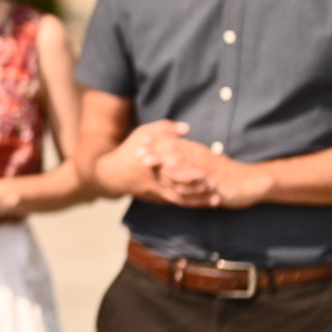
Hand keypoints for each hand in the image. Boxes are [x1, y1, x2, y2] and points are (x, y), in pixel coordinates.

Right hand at [97, 120, 214, 204]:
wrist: (114, 174)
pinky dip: (194, 203)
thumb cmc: (130, 150)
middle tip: (215, 185)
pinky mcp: (160, 198)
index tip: (206, 173)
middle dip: (198, 189)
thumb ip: (165, 129)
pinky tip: (207, 202)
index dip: (190, 174)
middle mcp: (156, 180)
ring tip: (217, 200)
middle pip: (179, 188)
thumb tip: (187, 128)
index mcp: (153, 163)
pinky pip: (179, 202)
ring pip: (181, 199)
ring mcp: (158, 191)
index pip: (172, 171)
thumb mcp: (144, 133)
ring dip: (199, 200)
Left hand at [144, 137, 272, 208]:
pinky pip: (195, 175)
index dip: (158, 142)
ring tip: (145, 161)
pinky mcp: (213, 179)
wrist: (253, 182)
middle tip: (136, 149)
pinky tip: (170, 171)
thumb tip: (173, 163)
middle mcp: (201, 157)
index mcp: (199, 153)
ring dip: (162, 160)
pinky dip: (181, 172)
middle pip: (174, 150)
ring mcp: (206, 168)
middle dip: (154, 150)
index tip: (140, 139)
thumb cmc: (227, 176)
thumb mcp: (206, 168)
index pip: (175, 144)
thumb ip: (191, 164)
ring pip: (181, 161)